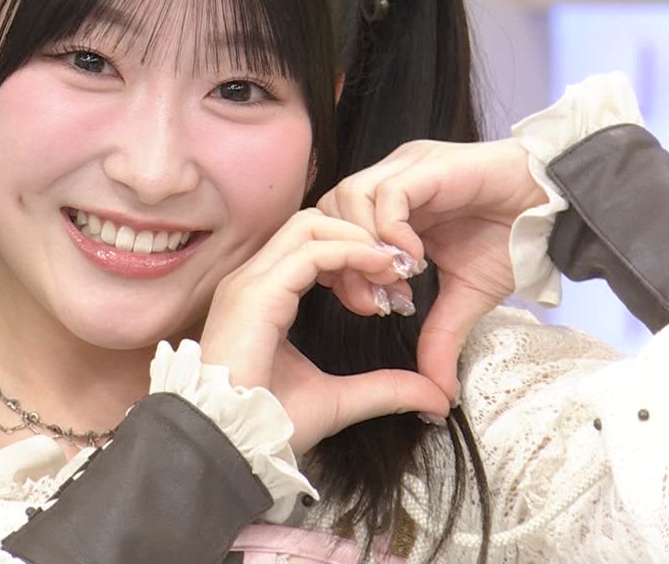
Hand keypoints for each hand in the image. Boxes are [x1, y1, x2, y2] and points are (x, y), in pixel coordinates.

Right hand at [199, 209, 451, 455]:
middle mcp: (252, 280)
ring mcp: (250, 283)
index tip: (392, 280)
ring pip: (310, 226)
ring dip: (359, 239)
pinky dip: (352, 252)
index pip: (309, 245)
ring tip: (392, 267)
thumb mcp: (341, 400)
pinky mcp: (256, 293)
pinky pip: (312, 251)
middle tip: (398, 267)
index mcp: (263, 297)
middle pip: (310, 223)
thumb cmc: (270, 425)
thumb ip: (385, 388)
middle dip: (359, 236)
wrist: (234, 445)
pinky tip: (379, 269)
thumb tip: (434, 396)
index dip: (354, 252)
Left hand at [316, 138, 546, 402]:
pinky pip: (388, 194)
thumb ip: (440, 336)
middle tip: (377, 301)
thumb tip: (437, 395)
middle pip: (328, 213)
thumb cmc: (511, 239)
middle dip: (343, 263)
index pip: (332, 230)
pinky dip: (391, 231)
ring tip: (398, 281)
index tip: (371, 307)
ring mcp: (407, 168)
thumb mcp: (466, 297)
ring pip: (349, 197)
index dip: (338, 270)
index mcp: (390, 208)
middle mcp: (390, 181)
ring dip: (364, 248)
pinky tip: (416, 261)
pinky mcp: (429, 165)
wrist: (558, 207)